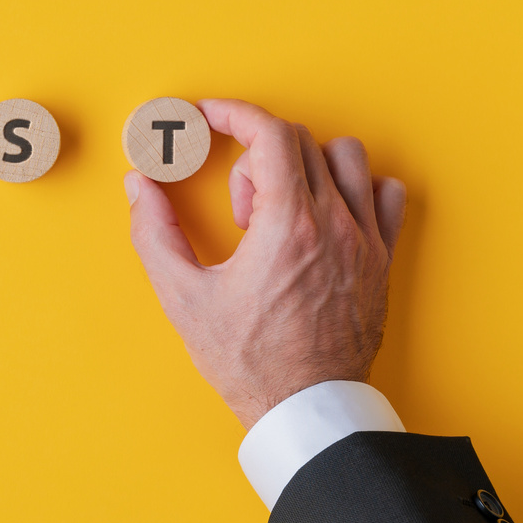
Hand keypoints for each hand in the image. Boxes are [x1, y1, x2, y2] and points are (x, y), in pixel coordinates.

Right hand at [125, 99, 406, 428]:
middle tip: (237, 206)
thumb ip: (154, 233)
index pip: (268, 132)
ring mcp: (365, 240)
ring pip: (346, 157)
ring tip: (280, 210)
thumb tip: (138, 187)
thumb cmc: (249, 360)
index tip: (209, 118)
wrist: (308, 409)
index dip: (232, 113)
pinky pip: (384, 194)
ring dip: (304, 165)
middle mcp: (334, 223)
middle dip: (255, 154)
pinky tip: (325, 215)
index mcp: (287, 226)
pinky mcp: (382, 260)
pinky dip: (356, 188)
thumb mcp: (184, 298)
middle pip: (299, 140)